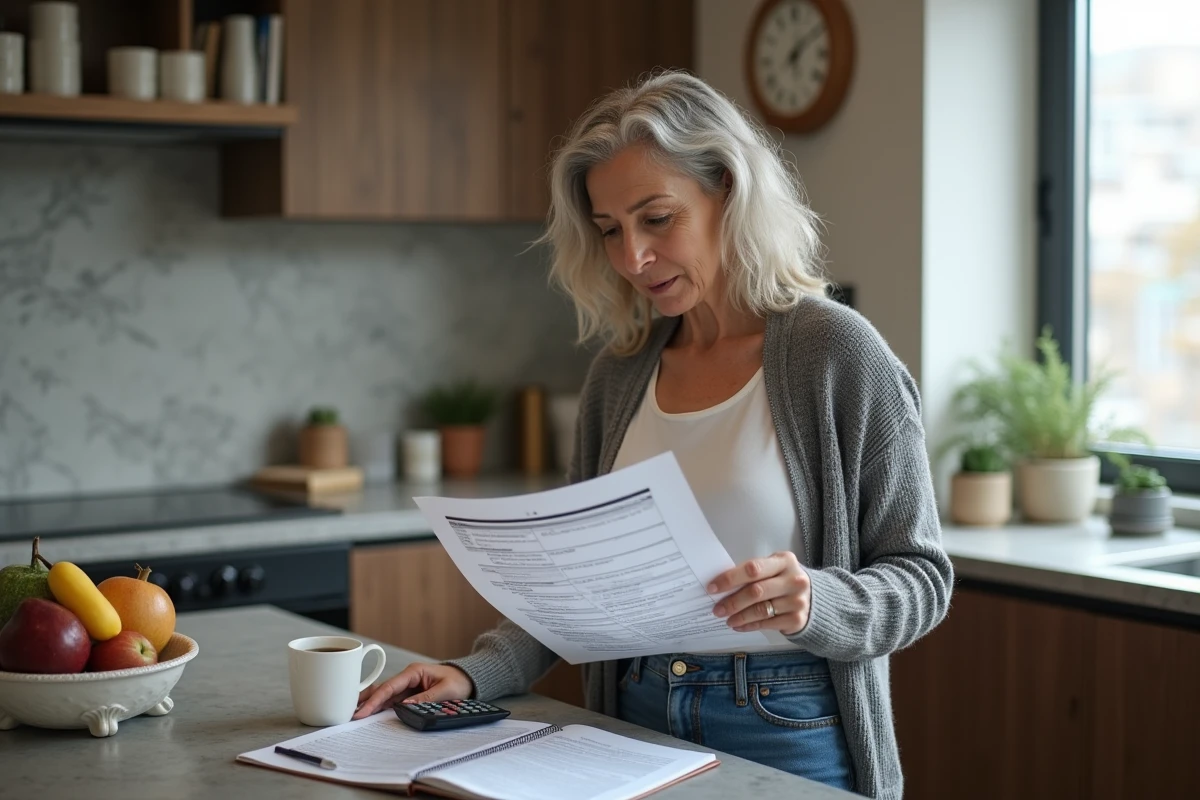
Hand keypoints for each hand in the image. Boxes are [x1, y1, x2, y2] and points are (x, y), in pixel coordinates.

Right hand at [353, 662, 474, 718]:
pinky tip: (369, 714)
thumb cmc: (458, 681)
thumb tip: (405, 706)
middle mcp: (407, 678)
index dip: (375, 700)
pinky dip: (380, 707)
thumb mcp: (445, 690)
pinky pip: (392, 701)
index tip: (363, 712)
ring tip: (353, 714)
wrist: (468, 680)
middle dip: (366, 701)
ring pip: (384, 696)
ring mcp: (407, 686)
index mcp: (414, 672)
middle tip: (349, 713)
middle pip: (382, 690)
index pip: (390, 687)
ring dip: (370, 705)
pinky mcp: (409, 694)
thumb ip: (426, 698)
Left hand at [708, 552, 810, 636]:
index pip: (753, 569)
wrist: (815, 599)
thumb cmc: (785, 580)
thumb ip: (754, 573)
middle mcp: (794, 580)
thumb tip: (722, 586)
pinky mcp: (797, 620)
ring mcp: (797, 601)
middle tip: (717, 609)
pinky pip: (767, 624)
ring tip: (727, 619)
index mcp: (785, 561)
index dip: (730, 579)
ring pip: (760, 610)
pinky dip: (750, 625)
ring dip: (739, 616)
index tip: (713, 587)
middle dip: (732, 601)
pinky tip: (739, 626)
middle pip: (756, 591)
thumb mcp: (775, 569)